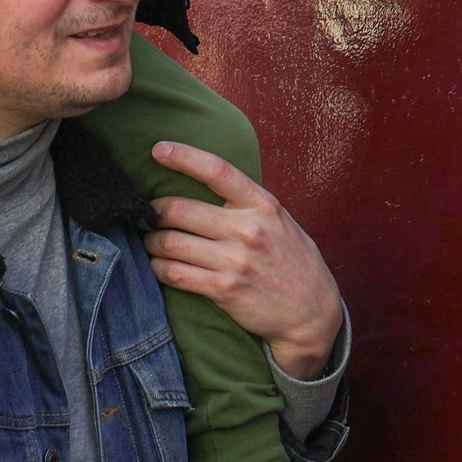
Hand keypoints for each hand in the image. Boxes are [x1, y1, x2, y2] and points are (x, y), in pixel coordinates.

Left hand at [144, 141, 343, 380]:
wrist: (312, 312)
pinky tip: (157, 265)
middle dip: (155, 211)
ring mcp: (234, 261)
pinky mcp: (223, 289)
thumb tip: (206, 185)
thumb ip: (248, 204)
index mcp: (262, 205)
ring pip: (171, 242)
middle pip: (180, 209)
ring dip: (152, 241)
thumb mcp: (281, 221)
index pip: (217, 171)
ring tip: (151, 241)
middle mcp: (247, 229)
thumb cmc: (294, 262)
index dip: (184, 157)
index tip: (159, 149)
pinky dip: (158, 268)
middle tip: (148, 213)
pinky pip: (175, 274)